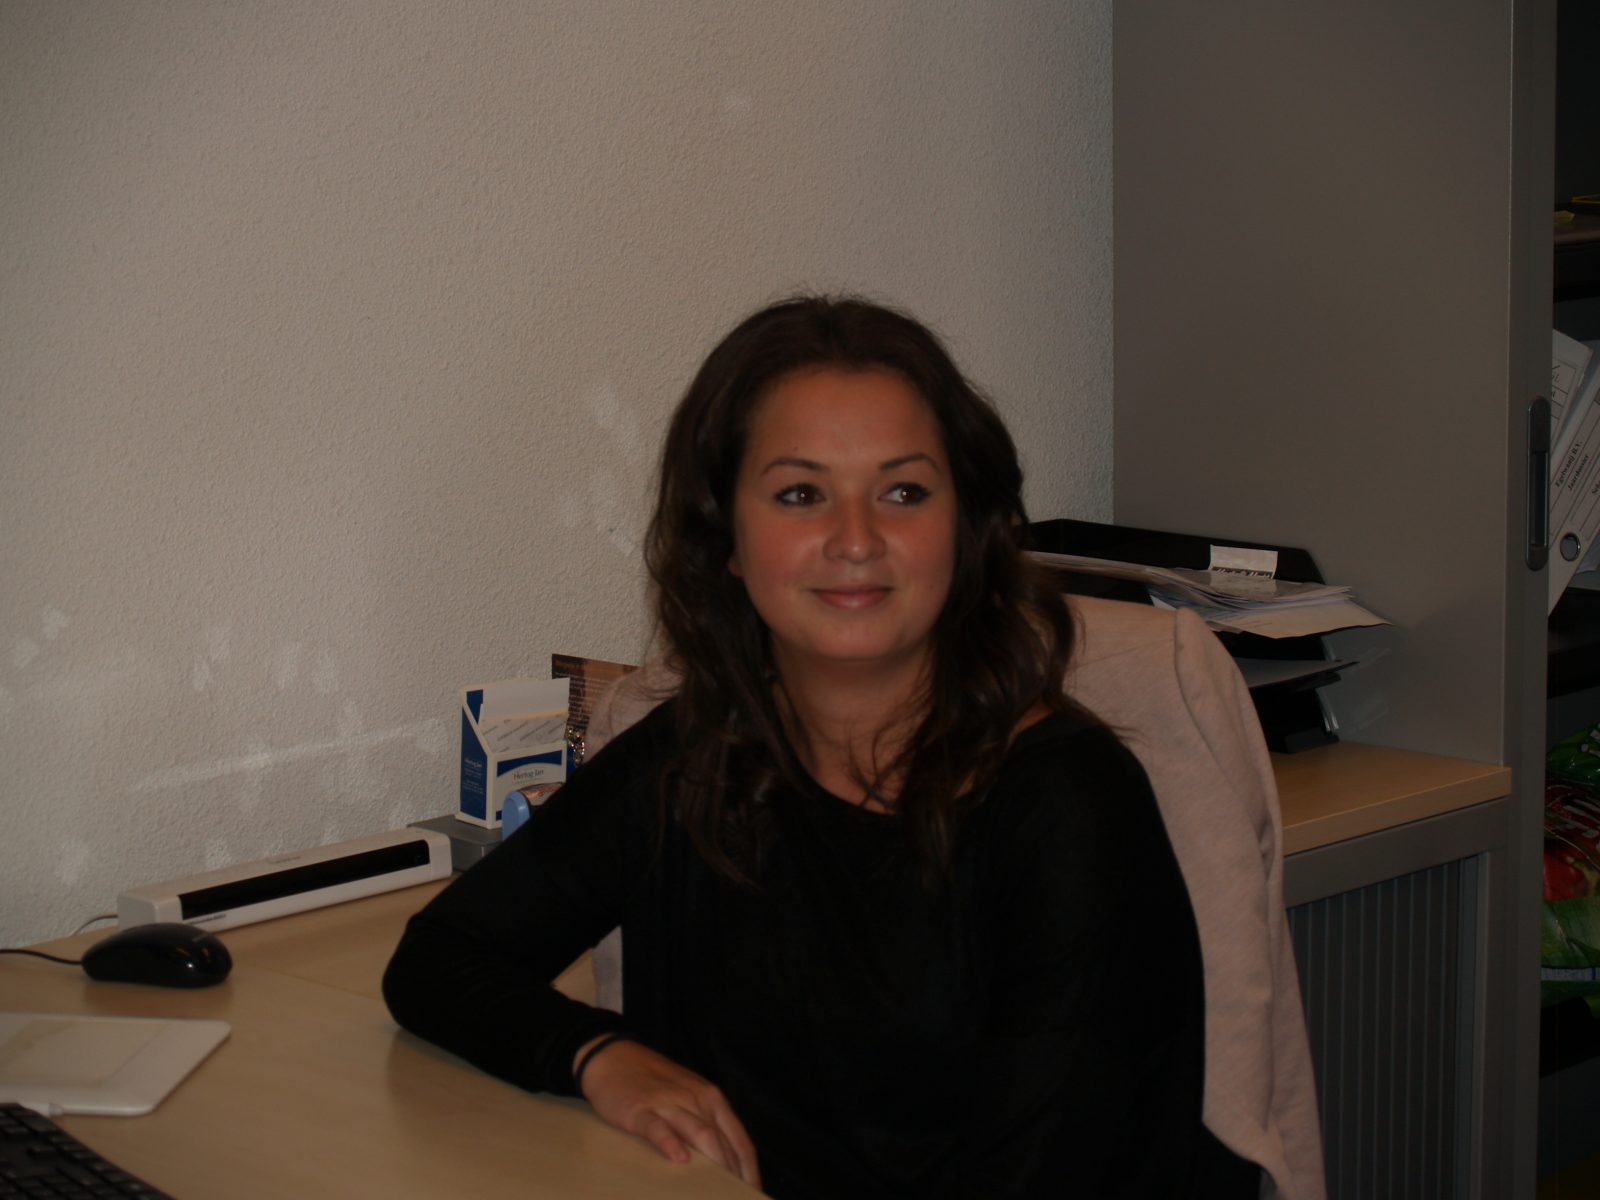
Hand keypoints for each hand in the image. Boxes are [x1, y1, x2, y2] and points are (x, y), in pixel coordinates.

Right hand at [575, 1035, 760, 1189]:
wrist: (613, 1057)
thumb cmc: (654, 1082)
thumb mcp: (689, 1096)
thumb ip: (707, 1122)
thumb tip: (726, 1162)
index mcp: (712, 1099)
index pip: (740, 1140)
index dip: (749, 1170)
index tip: (752, 1192)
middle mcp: (696, 1100)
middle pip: (722, 1142)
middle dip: (732, 1174)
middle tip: (735, 1197)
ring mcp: (668, 1103)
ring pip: (700, 1134)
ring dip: (713, 1164)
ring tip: (718, 1191)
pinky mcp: (640, 1110)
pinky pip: (658, 1128)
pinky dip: (670, 1143)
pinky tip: (679, 1160)